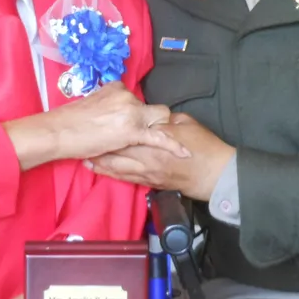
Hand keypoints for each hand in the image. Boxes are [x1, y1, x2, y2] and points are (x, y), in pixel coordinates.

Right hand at [7, 82, 190, 167]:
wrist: (58, 132)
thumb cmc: (68, 123)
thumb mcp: (91, 106)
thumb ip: (107, 107)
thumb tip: (112, 117)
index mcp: (116, 89)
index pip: (139, 101)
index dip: (141, 117)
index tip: (139, 128)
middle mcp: (127, 96)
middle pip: (154, 110)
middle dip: (156, 124)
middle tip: (148, 140)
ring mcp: (131, 112)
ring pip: (159, 120)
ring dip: (160, 134)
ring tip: (161, 148)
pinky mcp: (132, 130)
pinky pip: (159, 137)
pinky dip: (173, 145)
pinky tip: (184, 151)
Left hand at [86, 113, 234, 200]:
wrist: (216, 175)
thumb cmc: (205, 146)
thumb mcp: (186, 123)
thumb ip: (165, 119)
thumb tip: (152, 115)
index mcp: (155, 139)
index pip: (128, 133)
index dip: (111, 128)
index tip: (97, 121)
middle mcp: (147, 156)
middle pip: (117, 151)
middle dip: (99, 147)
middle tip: (82, 140)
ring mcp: (147, 172)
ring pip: (117, 167)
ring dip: (100, 162)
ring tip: (84, 157)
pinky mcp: (150, 183)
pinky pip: (125, 179)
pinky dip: (110, 174)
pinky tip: (100, 170)